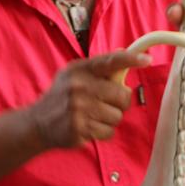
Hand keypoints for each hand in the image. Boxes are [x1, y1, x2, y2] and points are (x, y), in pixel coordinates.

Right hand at [27, 50, 150, 147]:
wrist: (37, 122)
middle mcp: (79, 87)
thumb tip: (124, 53)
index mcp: (80, 70)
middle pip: (122, 95)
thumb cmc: (62, 96)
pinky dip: (102, 132)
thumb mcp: (74, 75)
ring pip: (117, 116)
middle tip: (105, 104)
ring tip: (92, 116)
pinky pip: (108, 132)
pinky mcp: (79, 129)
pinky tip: (88, 127)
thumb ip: (99, 67)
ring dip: (109, 119)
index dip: (130, 60)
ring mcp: (78, 109)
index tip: (147, 60)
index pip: (109, 61)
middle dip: (119, 102)